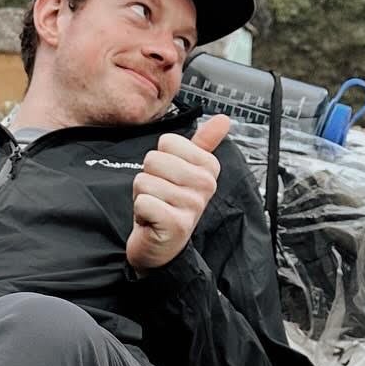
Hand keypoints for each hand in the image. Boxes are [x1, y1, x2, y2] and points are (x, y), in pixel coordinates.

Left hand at [125, 113, 230, 272]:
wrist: (161, 246)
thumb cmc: (169, 206)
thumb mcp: (187, 171)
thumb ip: (203, 144)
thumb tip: (224, 119)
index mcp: (209, 167)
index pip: (167, 142)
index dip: (160, 161)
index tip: (168, 179)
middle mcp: (205, 184)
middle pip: (154, 159)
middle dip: (148, 178)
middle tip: (160, 196)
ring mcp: (192, 205)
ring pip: (145, 181)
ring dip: (143, 196)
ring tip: (156, 208)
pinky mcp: (176, 224)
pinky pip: (143, 202)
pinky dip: (140, 212)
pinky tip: (152, 221)